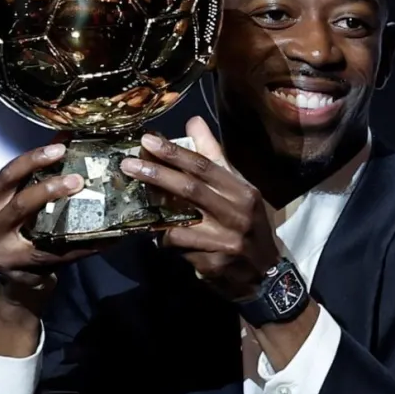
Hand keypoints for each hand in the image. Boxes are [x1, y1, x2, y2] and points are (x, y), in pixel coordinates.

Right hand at [0, 140, 97, 317]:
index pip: (7, 176)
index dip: (32, 160)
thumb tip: (66, 139)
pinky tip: (108, 236)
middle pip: (19, 203)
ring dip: (66, 213)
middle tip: (78, 179)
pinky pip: (62, 255)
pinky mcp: (26, 272)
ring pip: (38, 231)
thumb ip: (38, 176)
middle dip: (49, 188)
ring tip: (90, 202)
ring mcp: (6, 253)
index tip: (60, 148)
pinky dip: (86, 244)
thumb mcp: (24, 205)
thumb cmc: (24, 234)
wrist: (19, 284)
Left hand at [120, 116, 281, 300]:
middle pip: (190, 190)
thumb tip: (194, 122)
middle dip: (156, 175)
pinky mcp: (214, 265)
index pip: (205, 166)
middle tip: (128, 165)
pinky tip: (155, 236)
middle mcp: (237, 214)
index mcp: (243, 191)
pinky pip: (179, 249)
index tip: (148, 140)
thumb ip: (214, 156)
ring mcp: (226, 242)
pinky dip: (165, 241)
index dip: (175, 152)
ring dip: (155, 214)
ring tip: (134, 202)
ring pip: (180, 224)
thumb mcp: (239, 187)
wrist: (267, 271)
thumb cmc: (250, 222)